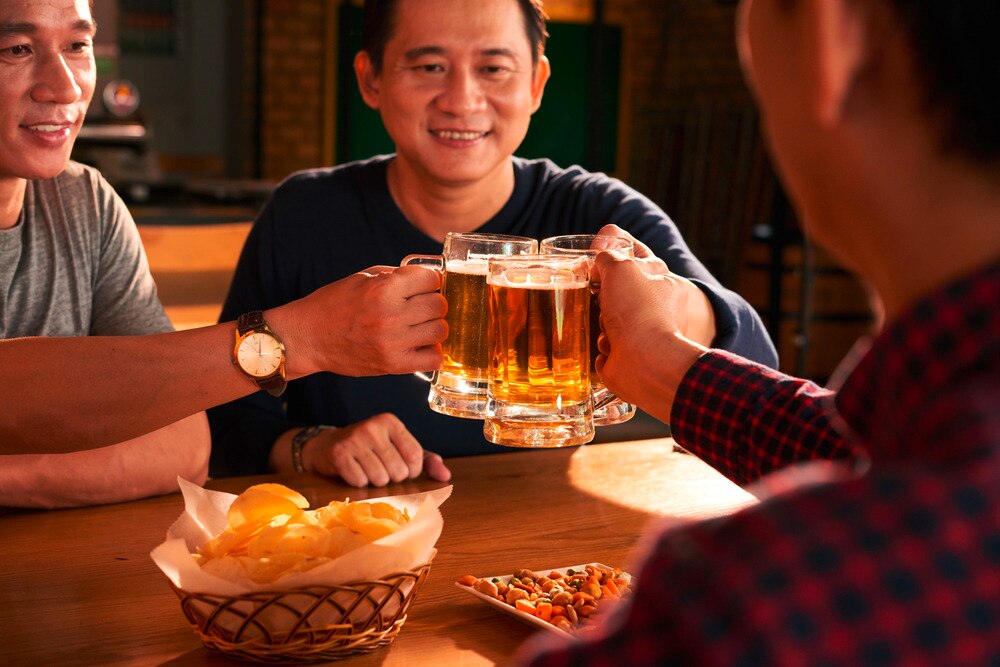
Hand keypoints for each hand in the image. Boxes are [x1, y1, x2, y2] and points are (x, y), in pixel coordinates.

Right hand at [280, 265, 447, 377]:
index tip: (423, 286)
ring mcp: (393, 342)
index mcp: (383, 288)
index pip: (431, 278)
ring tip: (419, 326)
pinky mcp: (393, 364)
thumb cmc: (334, 304)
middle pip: (439, 304)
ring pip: (440, 330)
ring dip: (434, 326)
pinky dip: (431, 352)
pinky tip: (418, 345)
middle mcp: (391, 314)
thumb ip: (397, 276)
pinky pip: (433, 358)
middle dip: (433, 303)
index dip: (429, 280)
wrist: (308, 337)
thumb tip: (429, 277)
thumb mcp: (363, 278)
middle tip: (419, 307)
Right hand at [302, 413, 451, 486]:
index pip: (415, 458)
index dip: (410, 471)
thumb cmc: (371, 449)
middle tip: (379, 467)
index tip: (399, 467)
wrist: (328, 445)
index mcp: (392, 422)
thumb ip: (426, 461)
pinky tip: (353, 471)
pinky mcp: (339, 454)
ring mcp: (355, 439)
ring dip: (375, 481)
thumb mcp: (399, 448)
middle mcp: (373, 426)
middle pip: (398, 471)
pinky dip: (358, 482)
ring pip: (380, 479)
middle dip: (391, 477)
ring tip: (366, 469)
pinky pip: (360, 482)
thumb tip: (446, 477)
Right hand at [595, 224, 715, 344]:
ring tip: (612, 327)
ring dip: (602, 320)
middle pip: (615, 286)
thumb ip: (606, 256)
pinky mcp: (626, 351)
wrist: (646, 362)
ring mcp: (641, 329)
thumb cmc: (639, 313)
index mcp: (659, 278)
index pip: (635, 251)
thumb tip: (596, 265)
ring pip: (605, 314)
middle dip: (603, 292)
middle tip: (603, 295)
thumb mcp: (620, 268)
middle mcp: (653, 303)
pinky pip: (602, 340)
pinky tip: (613, 346)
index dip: (612, 245)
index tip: (597, 249)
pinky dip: (603, 343)